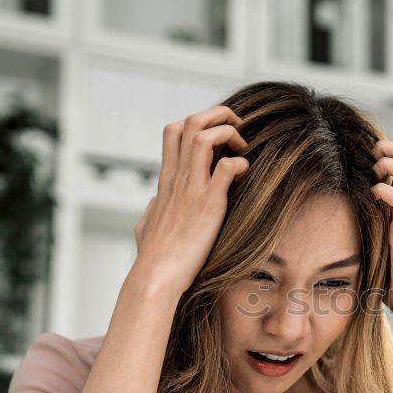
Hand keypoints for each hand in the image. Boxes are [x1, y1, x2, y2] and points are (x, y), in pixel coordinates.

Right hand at [134, 105, 248, 296]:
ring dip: (229, 133)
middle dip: (218, 116)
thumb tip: (155, 204)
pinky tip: (245, 175)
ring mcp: (192, 189)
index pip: (173, 131)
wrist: (156, 276)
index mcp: (166, 180)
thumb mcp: (146, 224)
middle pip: (190, 122)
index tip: (218, 137)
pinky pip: (226, 167)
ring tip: (243, 147)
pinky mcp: (208, 204)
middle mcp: (178, 178)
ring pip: (204, 136)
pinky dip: (240, 164)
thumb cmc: (153, 257)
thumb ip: (153, 208)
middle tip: (238, 129)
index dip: (198, 123)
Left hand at [370, 139, 392, 322]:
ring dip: (392, 163)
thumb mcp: (374, 243)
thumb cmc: (390, 279)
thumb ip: (364, 227)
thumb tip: (332, 223)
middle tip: (374, 159)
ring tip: (375, 172)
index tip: (370, 159)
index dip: (392, 152)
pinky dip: (385, 191)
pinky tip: (373, 196)